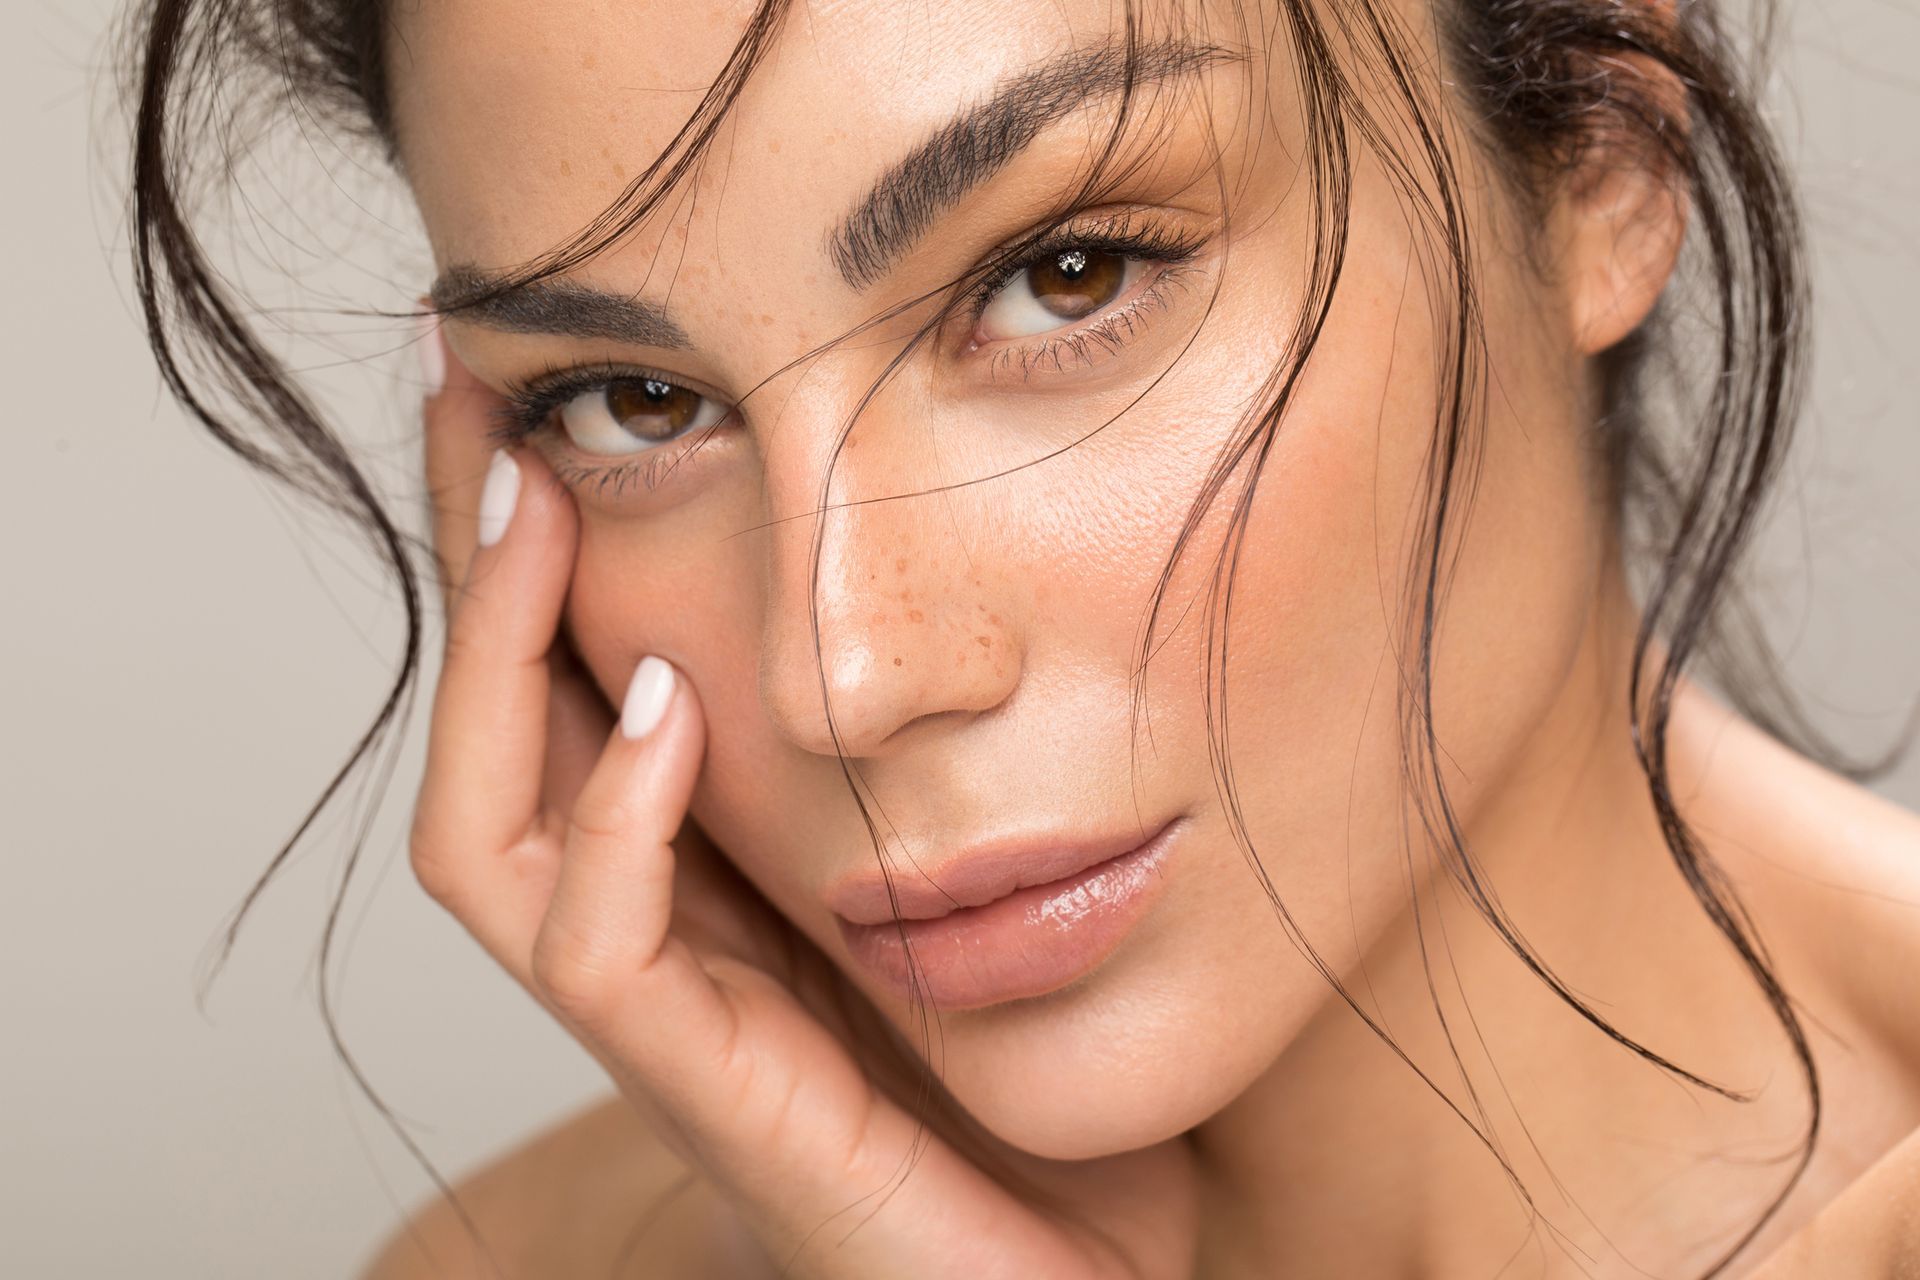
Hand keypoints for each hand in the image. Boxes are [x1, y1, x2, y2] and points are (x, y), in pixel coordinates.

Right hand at [409, 325, 1199, 1278]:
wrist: (1075, 1268)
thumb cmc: (1029, 1070)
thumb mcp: (978, 866)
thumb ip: (941, 749)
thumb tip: (981, 574)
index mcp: (709, 868)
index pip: (575, 682)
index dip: (538, 541)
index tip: (535, 376)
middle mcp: (660, 930)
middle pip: (500, 729)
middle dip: (480, 562)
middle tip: (477, 386)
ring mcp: (672, 1016)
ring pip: (497, 832)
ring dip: (503, 661)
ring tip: (539, 505)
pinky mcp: (716, 1092)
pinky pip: (600, 951)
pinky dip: (614, 823)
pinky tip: (663, 712)